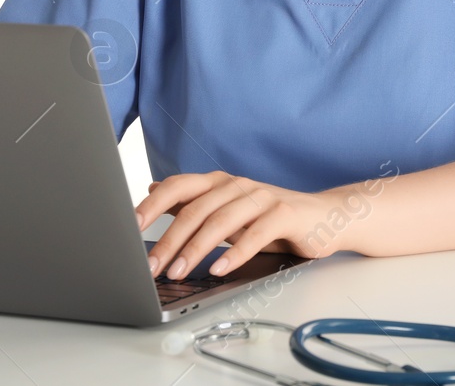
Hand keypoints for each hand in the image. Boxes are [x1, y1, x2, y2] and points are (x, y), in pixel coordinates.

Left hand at [134, 170, 341, 278]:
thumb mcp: (227, 210)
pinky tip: (219, 269)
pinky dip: (235, 253)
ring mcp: (261, 197)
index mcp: (218, 182)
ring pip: (221, 221)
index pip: (179, 186)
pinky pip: (256, 234)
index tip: (130, 225)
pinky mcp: (284, 214)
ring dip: (197, 249)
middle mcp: (237, 185)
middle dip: (169, 239)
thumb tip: (153, 191)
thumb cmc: (271, 217)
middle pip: (196, 209)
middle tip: (151, 266)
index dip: (152, 204)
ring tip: (179, 272)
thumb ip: (193, 202)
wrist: (324, 216)